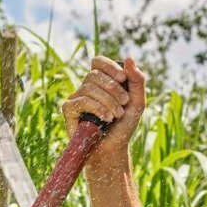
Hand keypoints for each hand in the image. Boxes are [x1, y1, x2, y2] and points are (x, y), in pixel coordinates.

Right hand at [62, 56, 145, 170]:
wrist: (113, 148)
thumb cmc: (124, 125)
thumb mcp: (137, 102)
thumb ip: (137, 80)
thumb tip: (129, 58)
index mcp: (101, 81)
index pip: (98, 62)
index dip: (110, 67)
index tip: (123, 79)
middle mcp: (87, 87)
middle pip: (94, 75)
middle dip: (113, 88)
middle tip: (124, 103)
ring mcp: (76, 98)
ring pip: (88, 87)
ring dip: (107, 101)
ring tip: (116, 115)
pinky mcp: (69, 110)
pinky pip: (80, 101)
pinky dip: (96, 108)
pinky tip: (105, 119)